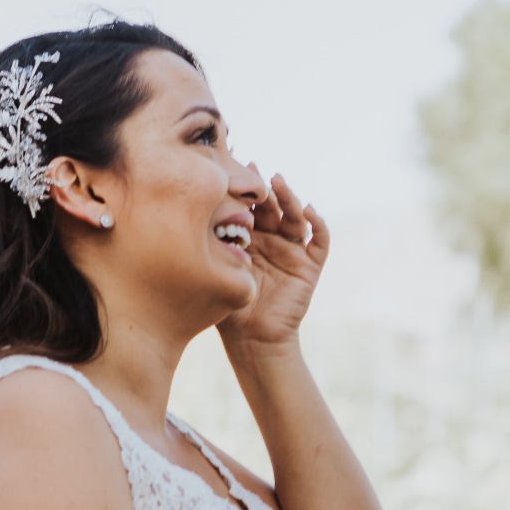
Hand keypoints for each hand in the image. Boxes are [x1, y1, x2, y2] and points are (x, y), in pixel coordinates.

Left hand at [218, 173, 328, 349]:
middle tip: (254, 170)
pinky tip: (309, 209)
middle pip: (273, 207)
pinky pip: (319, 240)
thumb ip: (210, 246)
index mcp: (248, 240)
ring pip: (295, 217)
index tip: (232, 169)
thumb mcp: (216, 271)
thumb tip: (190, 210)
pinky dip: (318, 223)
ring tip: (279, 183)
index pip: (249, 207)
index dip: (244, 189)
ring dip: (290, 198)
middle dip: (265, 188)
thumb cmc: (227, 308)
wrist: (252, 340)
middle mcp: (272, 241)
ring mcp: (292, 252)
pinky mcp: (309, 266)